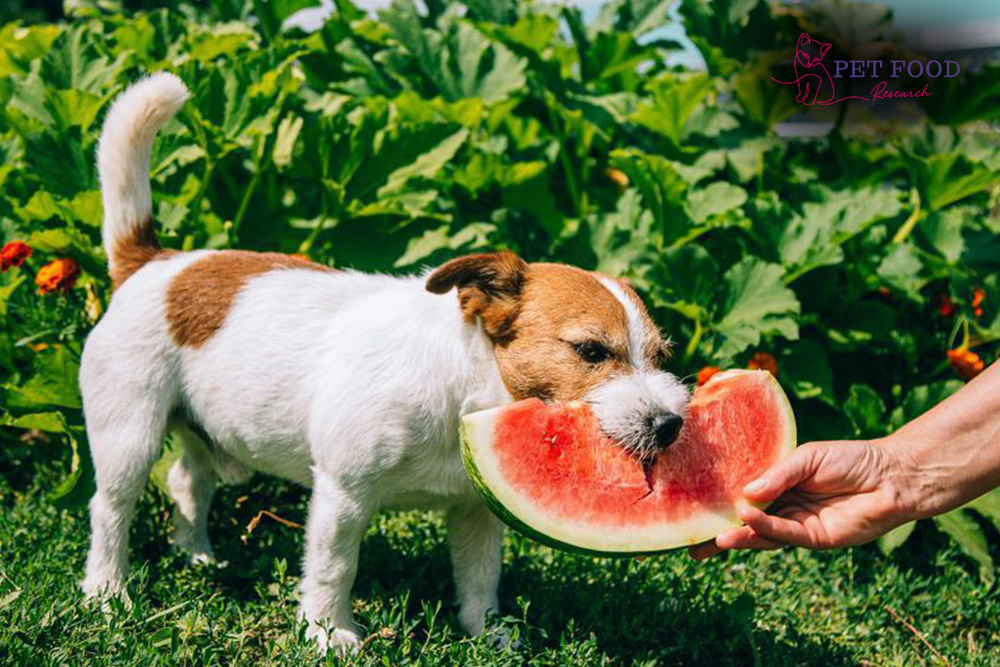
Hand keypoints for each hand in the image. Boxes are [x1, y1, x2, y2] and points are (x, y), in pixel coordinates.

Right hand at [689, 439, 913, 559]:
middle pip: (746, 523)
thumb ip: (777, 474)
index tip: (693, 510)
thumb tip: (745, 493)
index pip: (744, 497)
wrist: (892, 476)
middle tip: (691, 546)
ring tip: (715, 538)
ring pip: (762, 534)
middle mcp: (785, 507)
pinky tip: (746, 519)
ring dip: (739, 536)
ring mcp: (799, 524)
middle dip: (720, 535)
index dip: (720, 504)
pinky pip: (784, 534)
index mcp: (780, 486)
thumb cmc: (851, 460)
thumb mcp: (807, 457)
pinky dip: (764, 528)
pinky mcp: (816, 538)